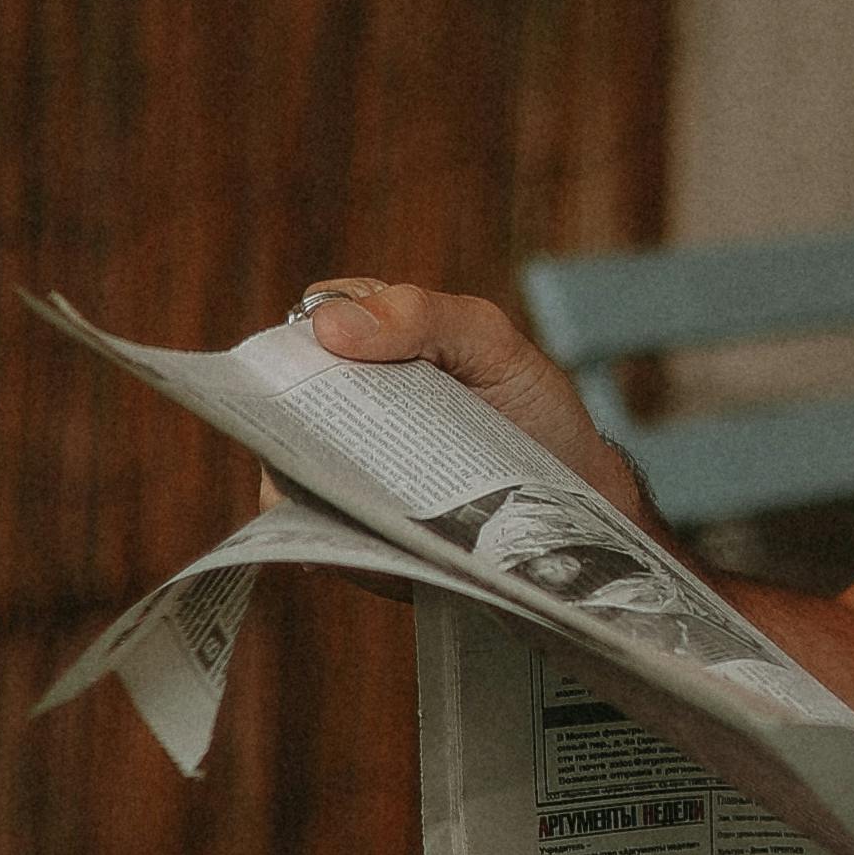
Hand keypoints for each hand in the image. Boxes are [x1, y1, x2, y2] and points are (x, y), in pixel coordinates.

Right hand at [294, 277, 651, 531]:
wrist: (576, 499)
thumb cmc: (528, 406)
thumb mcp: (490, 341)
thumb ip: (422, 315)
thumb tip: (328, 325)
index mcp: (364, 351)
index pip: (302, 333)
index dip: (308, 341)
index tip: (338, 353)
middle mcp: (339, 414)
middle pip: (278, 408)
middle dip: (296, 416)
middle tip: (342, 426)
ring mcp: (341, 477)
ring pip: (285, 476)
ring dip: (312, 480)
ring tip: (364, 485)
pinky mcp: (354, 539)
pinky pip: (318, 539)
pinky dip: (337, 534)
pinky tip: (376, 531)